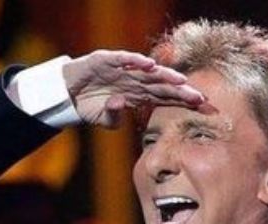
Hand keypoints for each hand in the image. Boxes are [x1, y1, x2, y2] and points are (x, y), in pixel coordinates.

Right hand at [62, 50, 204, 127]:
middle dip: (182, 92)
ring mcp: (122, 70)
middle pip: (163, 86)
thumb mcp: (103, 119)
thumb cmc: (87, 106)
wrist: (66, 93)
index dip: (183, 102)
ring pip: (148, 72)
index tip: (202, 108)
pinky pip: (124, 60)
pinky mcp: (106, 60)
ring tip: (181, 81)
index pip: (166, 98)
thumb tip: (119, 108)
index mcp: (138, 95)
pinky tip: (150, 64)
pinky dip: (136, 61)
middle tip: (201, 98)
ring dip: (165, 76)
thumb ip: (113, 118)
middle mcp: (135, 80)